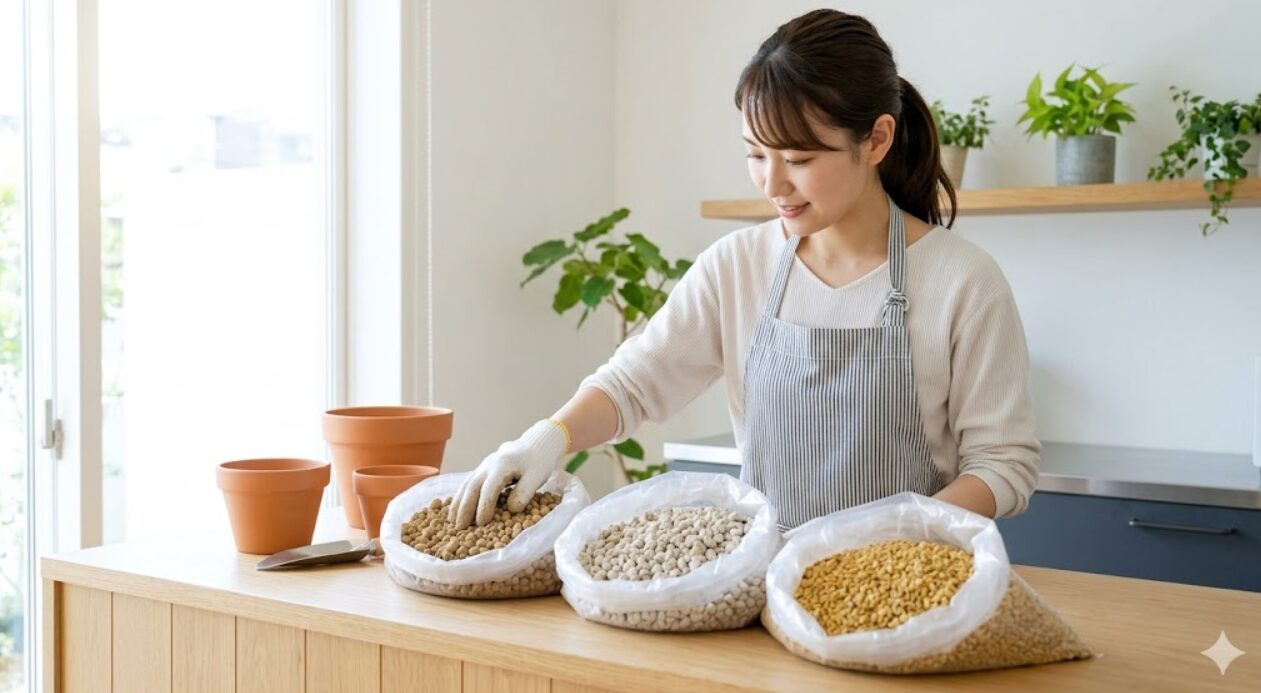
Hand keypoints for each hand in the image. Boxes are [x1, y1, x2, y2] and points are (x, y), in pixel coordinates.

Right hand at [448, 419, 568, 528]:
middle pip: (472, 487)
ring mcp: (483, 467)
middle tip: (460, 528)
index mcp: (502, 465)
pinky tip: (455, 510)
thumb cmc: (538, 462)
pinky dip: (460, 498)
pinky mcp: (482, 470)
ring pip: (466, 485)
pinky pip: (467, 484)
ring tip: (452, 522)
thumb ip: (525, 491)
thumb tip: (511, 509)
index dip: (484, 506)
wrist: (534, 445)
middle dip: (465, 508)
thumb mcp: (538, 476)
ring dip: (458, 503)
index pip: (489, 488)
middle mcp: (488, 465)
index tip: (482, 523)